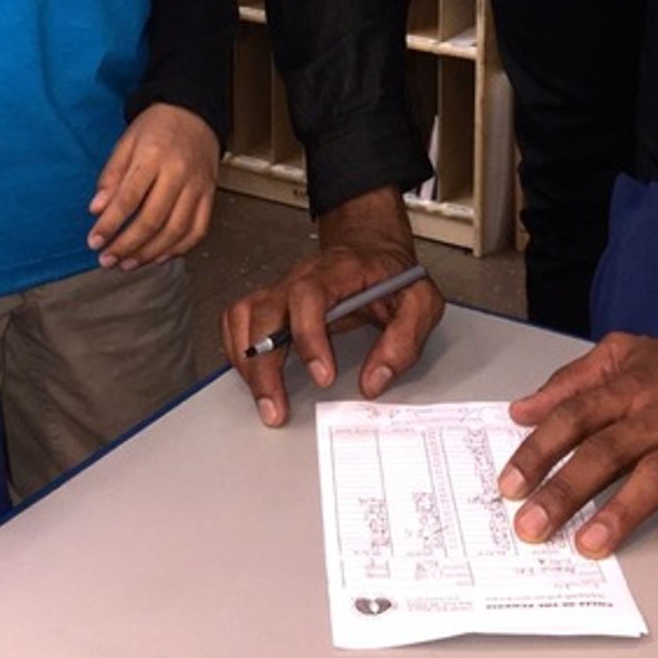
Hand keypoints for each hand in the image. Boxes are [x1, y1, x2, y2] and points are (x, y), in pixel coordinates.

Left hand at [88, 102, 218, 268]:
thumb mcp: (127, 142)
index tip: (94, 242)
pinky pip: (198, 230)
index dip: (110, 224)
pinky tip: (159, 257)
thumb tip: (97, 210)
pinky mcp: (210, 195)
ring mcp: (198, 186)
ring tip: (128, 264)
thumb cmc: (156, 127)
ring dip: (149, 253)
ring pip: (175, 230)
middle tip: (107, 260)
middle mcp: (179, 173)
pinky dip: (179, 249)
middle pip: (152, 219)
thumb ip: (112, 176)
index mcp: (153, 156)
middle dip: (126, 245)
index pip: (129, 198)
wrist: (194, 112)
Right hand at [220, 187, 444, 425]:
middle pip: (265, 311)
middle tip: (276, 408)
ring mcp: (282, 288)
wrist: (372, 249)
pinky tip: (252, 377)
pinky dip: (237, 349)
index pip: (308, 295)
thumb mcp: (420, 301)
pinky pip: (237, 319)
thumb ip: (405, 340)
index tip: (324, 376)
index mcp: (338, 271)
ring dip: (245, 361)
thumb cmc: (393, 275)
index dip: (309, 336)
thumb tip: (374, 381)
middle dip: (264, 365)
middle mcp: (301, 277)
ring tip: (264, 400)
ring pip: (243, 315)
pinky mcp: (271, 301)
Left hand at [499, 297, 657, 560]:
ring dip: (623, 510)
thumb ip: (572, 382)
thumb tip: (522, 409)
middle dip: (565, 489)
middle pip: (607, 449)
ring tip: (590, 544)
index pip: (575, 416)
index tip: (510, 484)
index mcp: (630, 387)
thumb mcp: (625, 355)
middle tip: (532, 526)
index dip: (540, 450)